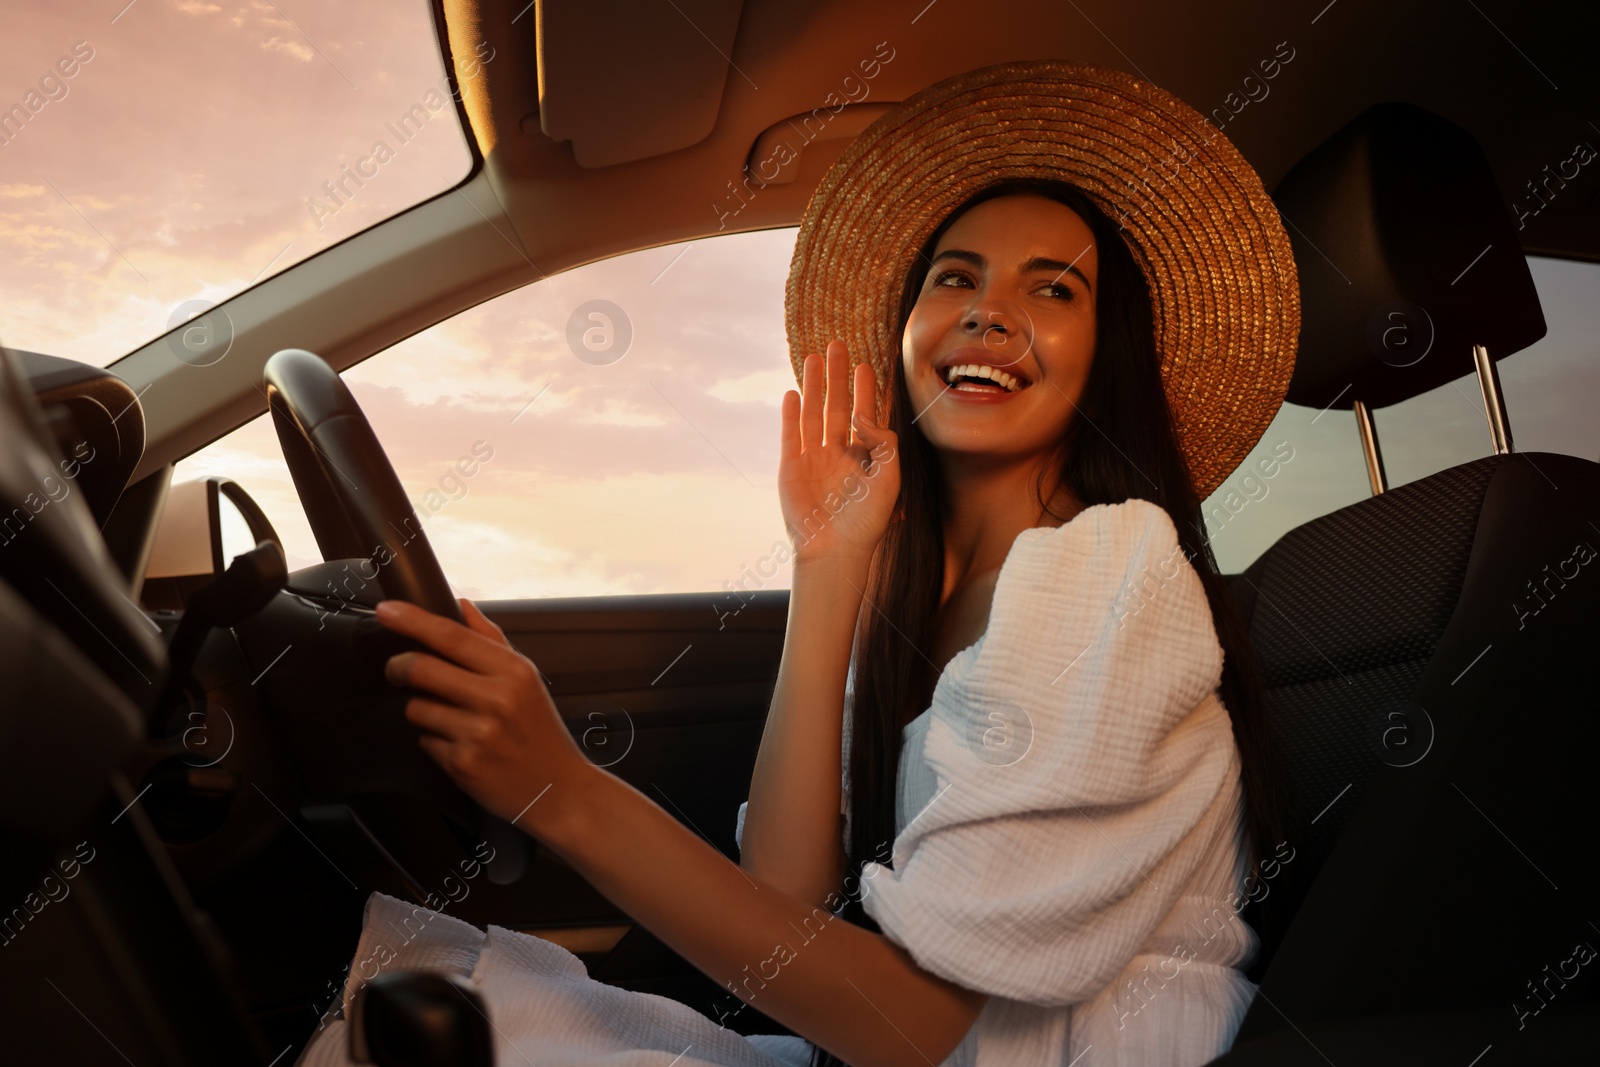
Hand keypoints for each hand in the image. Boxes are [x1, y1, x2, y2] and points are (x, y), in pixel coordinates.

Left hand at [376, 597, 586, 832]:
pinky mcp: (462, 764)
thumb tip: (462, 605)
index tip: (386, 610)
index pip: (451, 635)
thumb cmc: (539, 731)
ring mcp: (477, 733)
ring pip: (415, 707)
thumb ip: (491, 640)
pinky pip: (424, 740)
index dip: (412, 620)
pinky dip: (434, 741)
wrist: (557, 789)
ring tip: (450, 719)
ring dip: (422, 710)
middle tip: (398, 670)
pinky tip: (459, 745)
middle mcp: (496, 700)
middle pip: (420, 668)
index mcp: (513, 671)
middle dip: (398, 667)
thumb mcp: (527, 679)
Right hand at [779, 340, 899, 565]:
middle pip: (836, 406)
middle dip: (837, 377)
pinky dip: (790, 413)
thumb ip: (883, 442)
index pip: (864, 415)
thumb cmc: (866, 521)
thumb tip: (861, 416)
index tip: (865, 365)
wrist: (834, 550)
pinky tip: (792, 392)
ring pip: (813, 414)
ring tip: (813, 358)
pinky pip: (790, 434)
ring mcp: (813, 459)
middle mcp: (838, 454)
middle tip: (837, 346)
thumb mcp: (890, 478)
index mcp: (863, 458)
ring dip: (813, 386)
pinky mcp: (791, 468)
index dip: (864, 390)